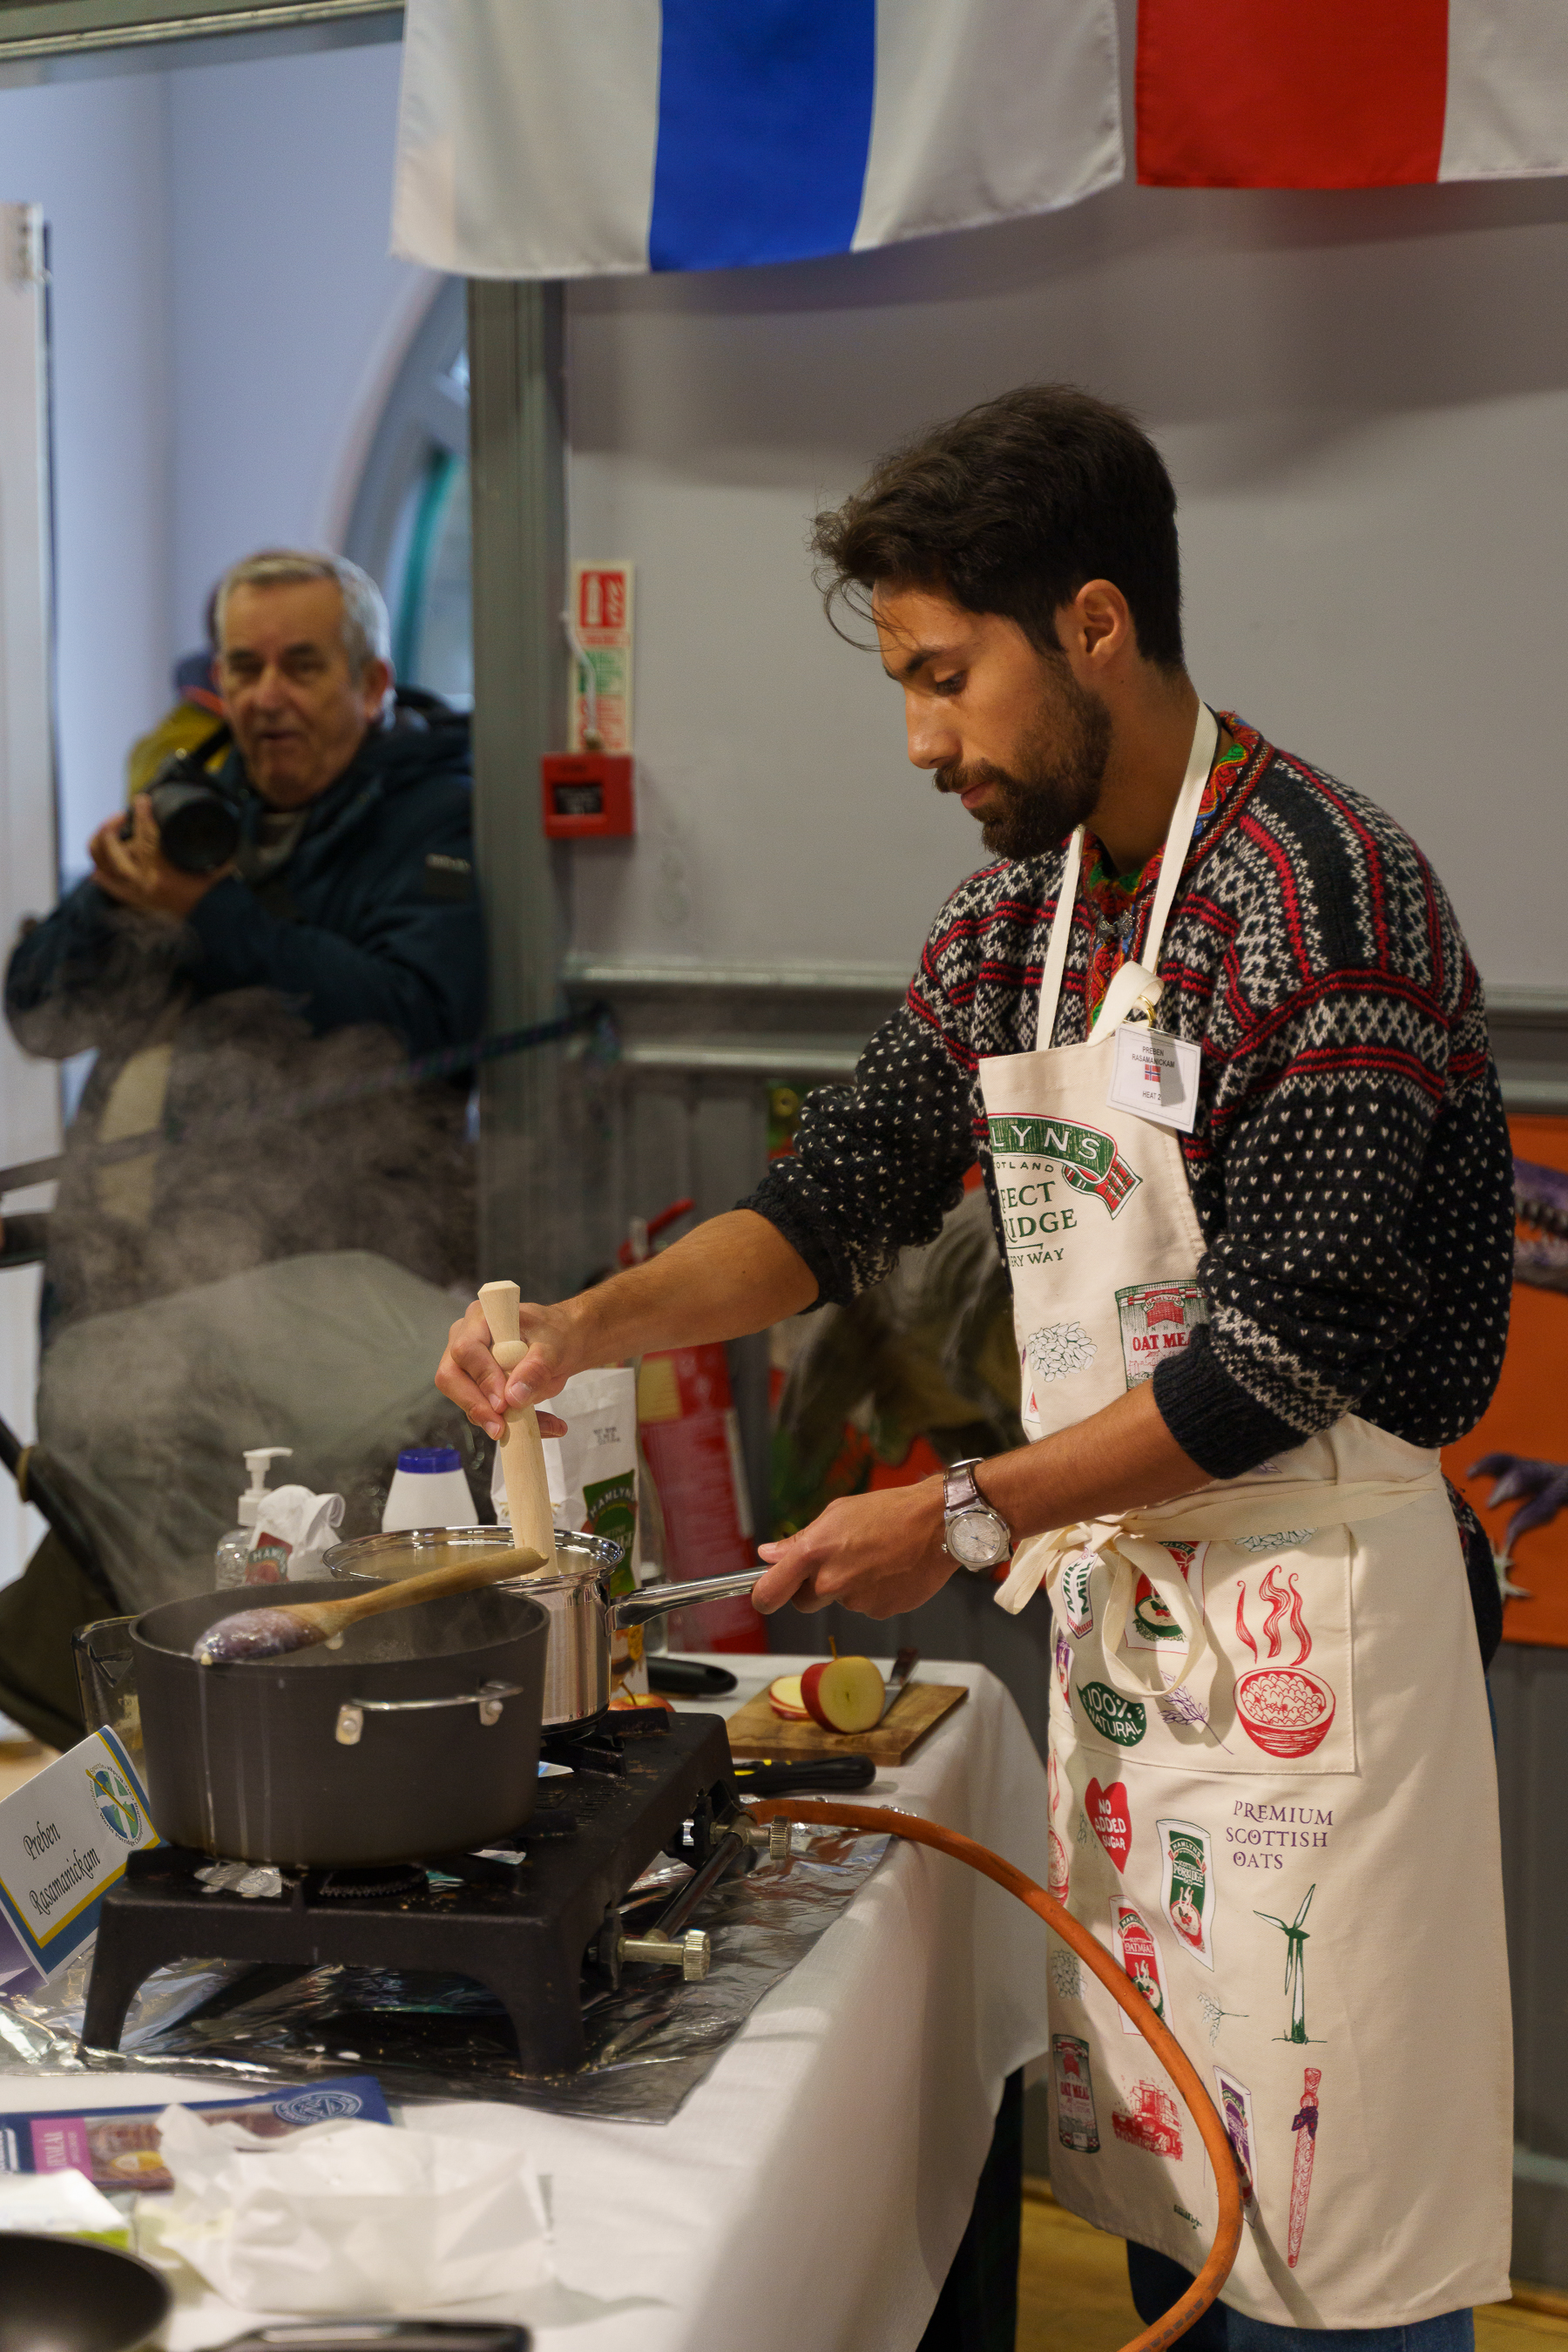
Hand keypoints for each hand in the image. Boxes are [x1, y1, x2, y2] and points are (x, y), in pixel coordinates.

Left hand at [88, 797, 229, 918]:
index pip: (147, 837)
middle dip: (111, 827)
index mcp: (162, 874)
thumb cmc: (209, 897)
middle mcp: (140, 882)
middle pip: (112, 849)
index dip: (143, 815)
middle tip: (122, 815)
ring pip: (102, 862)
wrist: (203, 927)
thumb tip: (223, 825)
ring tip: (111, 828)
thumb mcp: (213, 870)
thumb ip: (215, 847)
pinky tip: (105, 854)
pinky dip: (100, 867)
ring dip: (101, 841)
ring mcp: (130, 891)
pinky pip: (103, 880)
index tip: (142, 799)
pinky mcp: (127, 898)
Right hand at [436, 1295, 586, 1441]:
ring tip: (547, 1425)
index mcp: (480, 1320)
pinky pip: (486, 1412)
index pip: (467, 1350)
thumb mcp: (553, 1348)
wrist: (562, 1344)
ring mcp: (469, 1367)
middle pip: (451, 1377)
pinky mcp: (479, 1389)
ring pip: (466, 1400)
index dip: (482, 1377)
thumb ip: (535, 1368)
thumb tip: (513, 1397)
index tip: (504, 1402)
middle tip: (500, 1429)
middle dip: (476, 1406)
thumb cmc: (555, 1335)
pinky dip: (514, 1425)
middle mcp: (466, 1341)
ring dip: (500, 1421)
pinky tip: (547, 1425)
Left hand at [751, 1478, 954, 1618]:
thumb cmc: (890, 1510)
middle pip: (805, 1602)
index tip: (765, 1595)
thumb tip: (769, 1554)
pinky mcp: (881, 1612)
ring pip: (841, 1601)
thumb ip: (800, 1540)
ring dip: (850, 1586)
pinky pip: (868, 1607)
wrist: (940, 1523)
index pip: (770, 1592)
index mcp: (815, 1553)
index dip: (764, 1596)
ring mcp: (858, 1601)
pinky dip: (874, 1592)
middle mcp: (833, 1582)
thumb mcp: (837, 1514)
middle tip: (837, 1562)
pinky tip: (890, 1569)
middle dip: (813, 1588)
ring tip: (875, 1557)